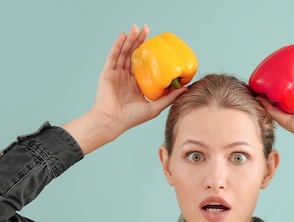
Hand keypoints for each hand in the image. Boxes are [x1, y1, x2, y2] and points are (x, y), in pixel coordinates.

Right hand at [63, 25, 185, 153]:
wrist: (113, 121)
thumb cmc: (132, 118)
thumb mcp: (155, 107)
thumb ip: (169, 97)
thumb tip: (185, 89)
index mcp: (136, 85)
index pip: (144, 65)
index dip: (150, 54)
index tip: (157, 44)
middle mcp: (126, 78)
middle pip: (134, 55)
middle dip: (140, 42)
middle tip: (148, 30)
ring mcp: (116, 74)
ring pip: (124, 53)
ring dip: (130, 40)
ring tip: (137, 28)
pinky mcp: (108, 73)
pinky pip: (113, 56)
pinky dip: (118, 45)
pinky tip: (124, 35)